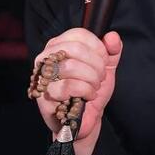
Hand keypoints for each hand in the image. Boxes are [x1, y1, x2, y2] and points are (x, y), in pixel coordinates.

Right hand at [33, 28, 122, 154]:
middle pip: (75, 49)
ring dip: (91, 79)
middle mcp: (46, 57)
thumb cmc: (91, 90)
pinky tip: (88, 96)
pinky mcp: (43, 95)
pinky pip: (68, 86)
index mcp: (59, 46)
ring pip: (71, 67)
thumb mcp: (105, 67)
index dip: (97, 47)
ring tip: (94, 87)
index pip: (78, 34)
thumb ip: (111, 50)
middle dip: (96, 65)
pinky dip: (85, 91)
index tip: (104, 60)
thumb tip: (112, 37)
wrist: (86, 120)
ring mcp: (42, 76)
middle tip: (100, 77)